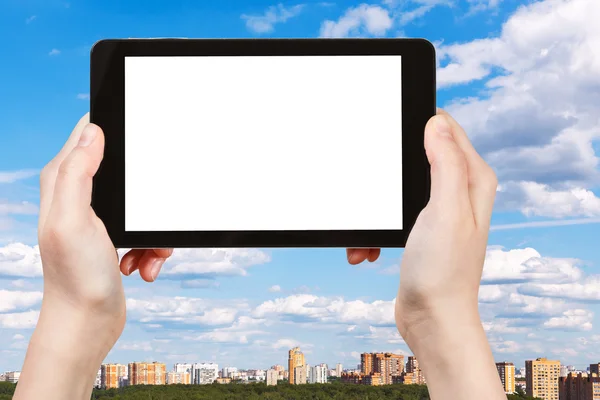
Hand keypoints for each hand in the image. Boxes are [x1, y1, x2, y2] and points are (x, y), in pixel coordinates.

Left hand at [15, 115, 172, 399]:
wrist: (87, 323)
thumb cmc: (75, 278)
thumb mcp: (74, 219)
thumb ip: (78, 172)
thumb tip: (92, 131)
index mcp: (63, 182)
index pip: (88, 134)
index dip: (114, 130)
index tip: (139, 140)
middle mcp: (78, 196)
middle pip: (126, 172)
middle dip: (146, 196)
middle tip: (146, 221)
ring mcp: (98, 219)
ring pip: (143, 205)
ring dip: (152, 231)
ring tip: (144, 255)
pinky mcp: (116, 238)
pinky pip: (146, 232)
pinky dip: (150, 249)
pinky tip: (141, 266)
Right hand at [347, 110, 504, 398]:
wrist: (432, 319)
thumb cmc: (443, 272)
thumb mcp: (445, 210)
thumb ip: (446, 163)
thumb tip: (436, 122)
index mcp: (472, 180)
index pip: (446, 129)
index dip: (418, 125)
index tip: (389, 133)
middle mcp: (459, 192)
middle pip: (416, 158)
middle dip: (388, 174)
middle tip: (374, 189)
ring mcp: (439, 212)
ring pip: (396, 190)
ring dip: (377, 209)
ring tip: (369, 233)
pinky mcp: (420, 231)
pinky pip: (390, 216)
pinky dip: (376, 231)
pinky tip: (367, 249)